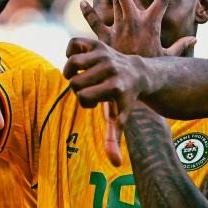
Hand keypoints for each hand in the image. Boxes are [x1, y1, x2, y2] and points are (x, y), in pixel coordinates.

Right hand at [64, 35, 191, 164]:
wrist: (138, 72)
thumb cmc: (123, 100)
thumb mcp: (120, 119)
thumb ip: (114, 140)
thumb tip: (116, 164)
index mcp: (115, 88)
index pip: (83, 97)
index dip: (85, 102)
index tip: (95, 101)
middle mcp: (110, 68)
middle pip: (75, 82)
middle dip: (78, 89)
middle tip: (90, 89)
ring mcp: (104, 53)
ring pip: (71, 63)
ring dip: (71, 72)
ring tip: (82, 76)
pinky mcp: (98, 42)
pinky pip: (73, 44)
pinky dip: (70, 52)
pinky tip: (79, 61)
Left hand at [79, 0, 194, 56]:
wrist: (133, 80)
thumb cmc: (151, 66)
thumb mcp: (167, 56)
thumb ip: (180, 46)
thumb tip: (195, 40)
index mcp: (151, 23)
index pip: (163, 0)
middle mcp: (133, 21)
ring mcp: (118, 27)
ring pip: (113, 0)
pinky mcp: (106, 38)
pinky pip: (96, 23)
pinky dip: (89, 13)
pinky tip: (82, 3)